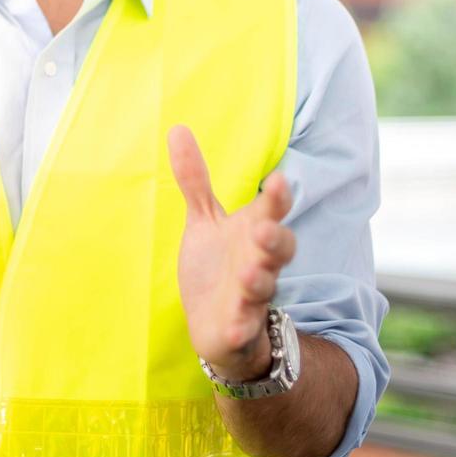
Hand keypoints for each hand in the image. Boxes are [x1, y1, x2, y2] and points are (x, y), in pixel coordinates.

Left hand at [166, 124, 295, 381]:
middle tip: (265, 229)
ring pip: (263, 286)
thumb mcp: (205, 220)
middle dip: (275, 239)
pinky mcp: (239, 326)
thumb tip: (177, 128)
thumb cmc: (218, 266)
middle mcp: (258, 263)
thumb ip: (195, 180)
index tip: (279, 179)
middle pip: (277, 249)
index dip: (277, 198)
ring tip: (248, 275)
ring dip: (258, 280)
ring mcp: (251, 296)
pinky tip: (236, 327)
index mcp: (253, 233)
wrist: (217, 323)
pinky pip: (244, 328)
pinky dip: (242, 326)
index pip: (271, 212)